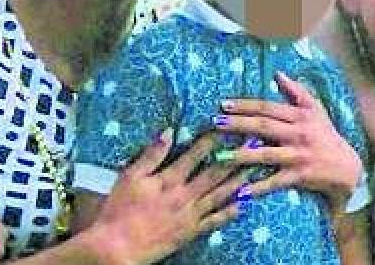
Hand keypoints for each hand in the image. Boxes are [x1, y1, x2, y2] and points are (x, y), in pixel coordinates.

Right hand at [82, 130, 248, 264]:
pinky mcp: (191, 232)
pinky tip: (244, 203)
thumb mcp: (130, 177)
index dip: (213, 139)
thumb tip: (168, 132)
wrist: (118, 246)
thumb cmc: (119, 210)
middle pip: (215, 173)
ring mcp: (191, 214)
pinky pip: (215, 220)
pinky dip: (230, 211)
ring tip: (256, 167)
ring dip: (240, 180)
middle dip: (235, 156)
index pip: (196, 154)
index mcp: (170, 179)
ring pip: (221, 194)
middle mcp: (186, 195)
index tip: (228, 126)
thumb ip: (151, 155)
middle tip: (253, 143)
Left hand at [215, 71, 362, 210]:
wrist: (347, 167)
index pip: (267, 108)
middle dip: (238, 124)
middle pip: (263, 127)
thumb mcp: (316, 110)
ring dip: (242, 155)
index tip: (223, 104)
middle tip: (215, 122)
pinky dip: (259, 187)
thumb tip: (277, 73)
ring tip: (220, 155)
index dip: (245, 105)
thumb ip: (296, 91)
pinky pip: (275, 181)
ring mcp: (298, 155)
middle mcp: (298, 134)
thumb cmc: (327, 136)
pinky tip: (241, 191)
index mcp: (299, 116)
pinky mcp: (300, 176)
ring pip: (266, 154)